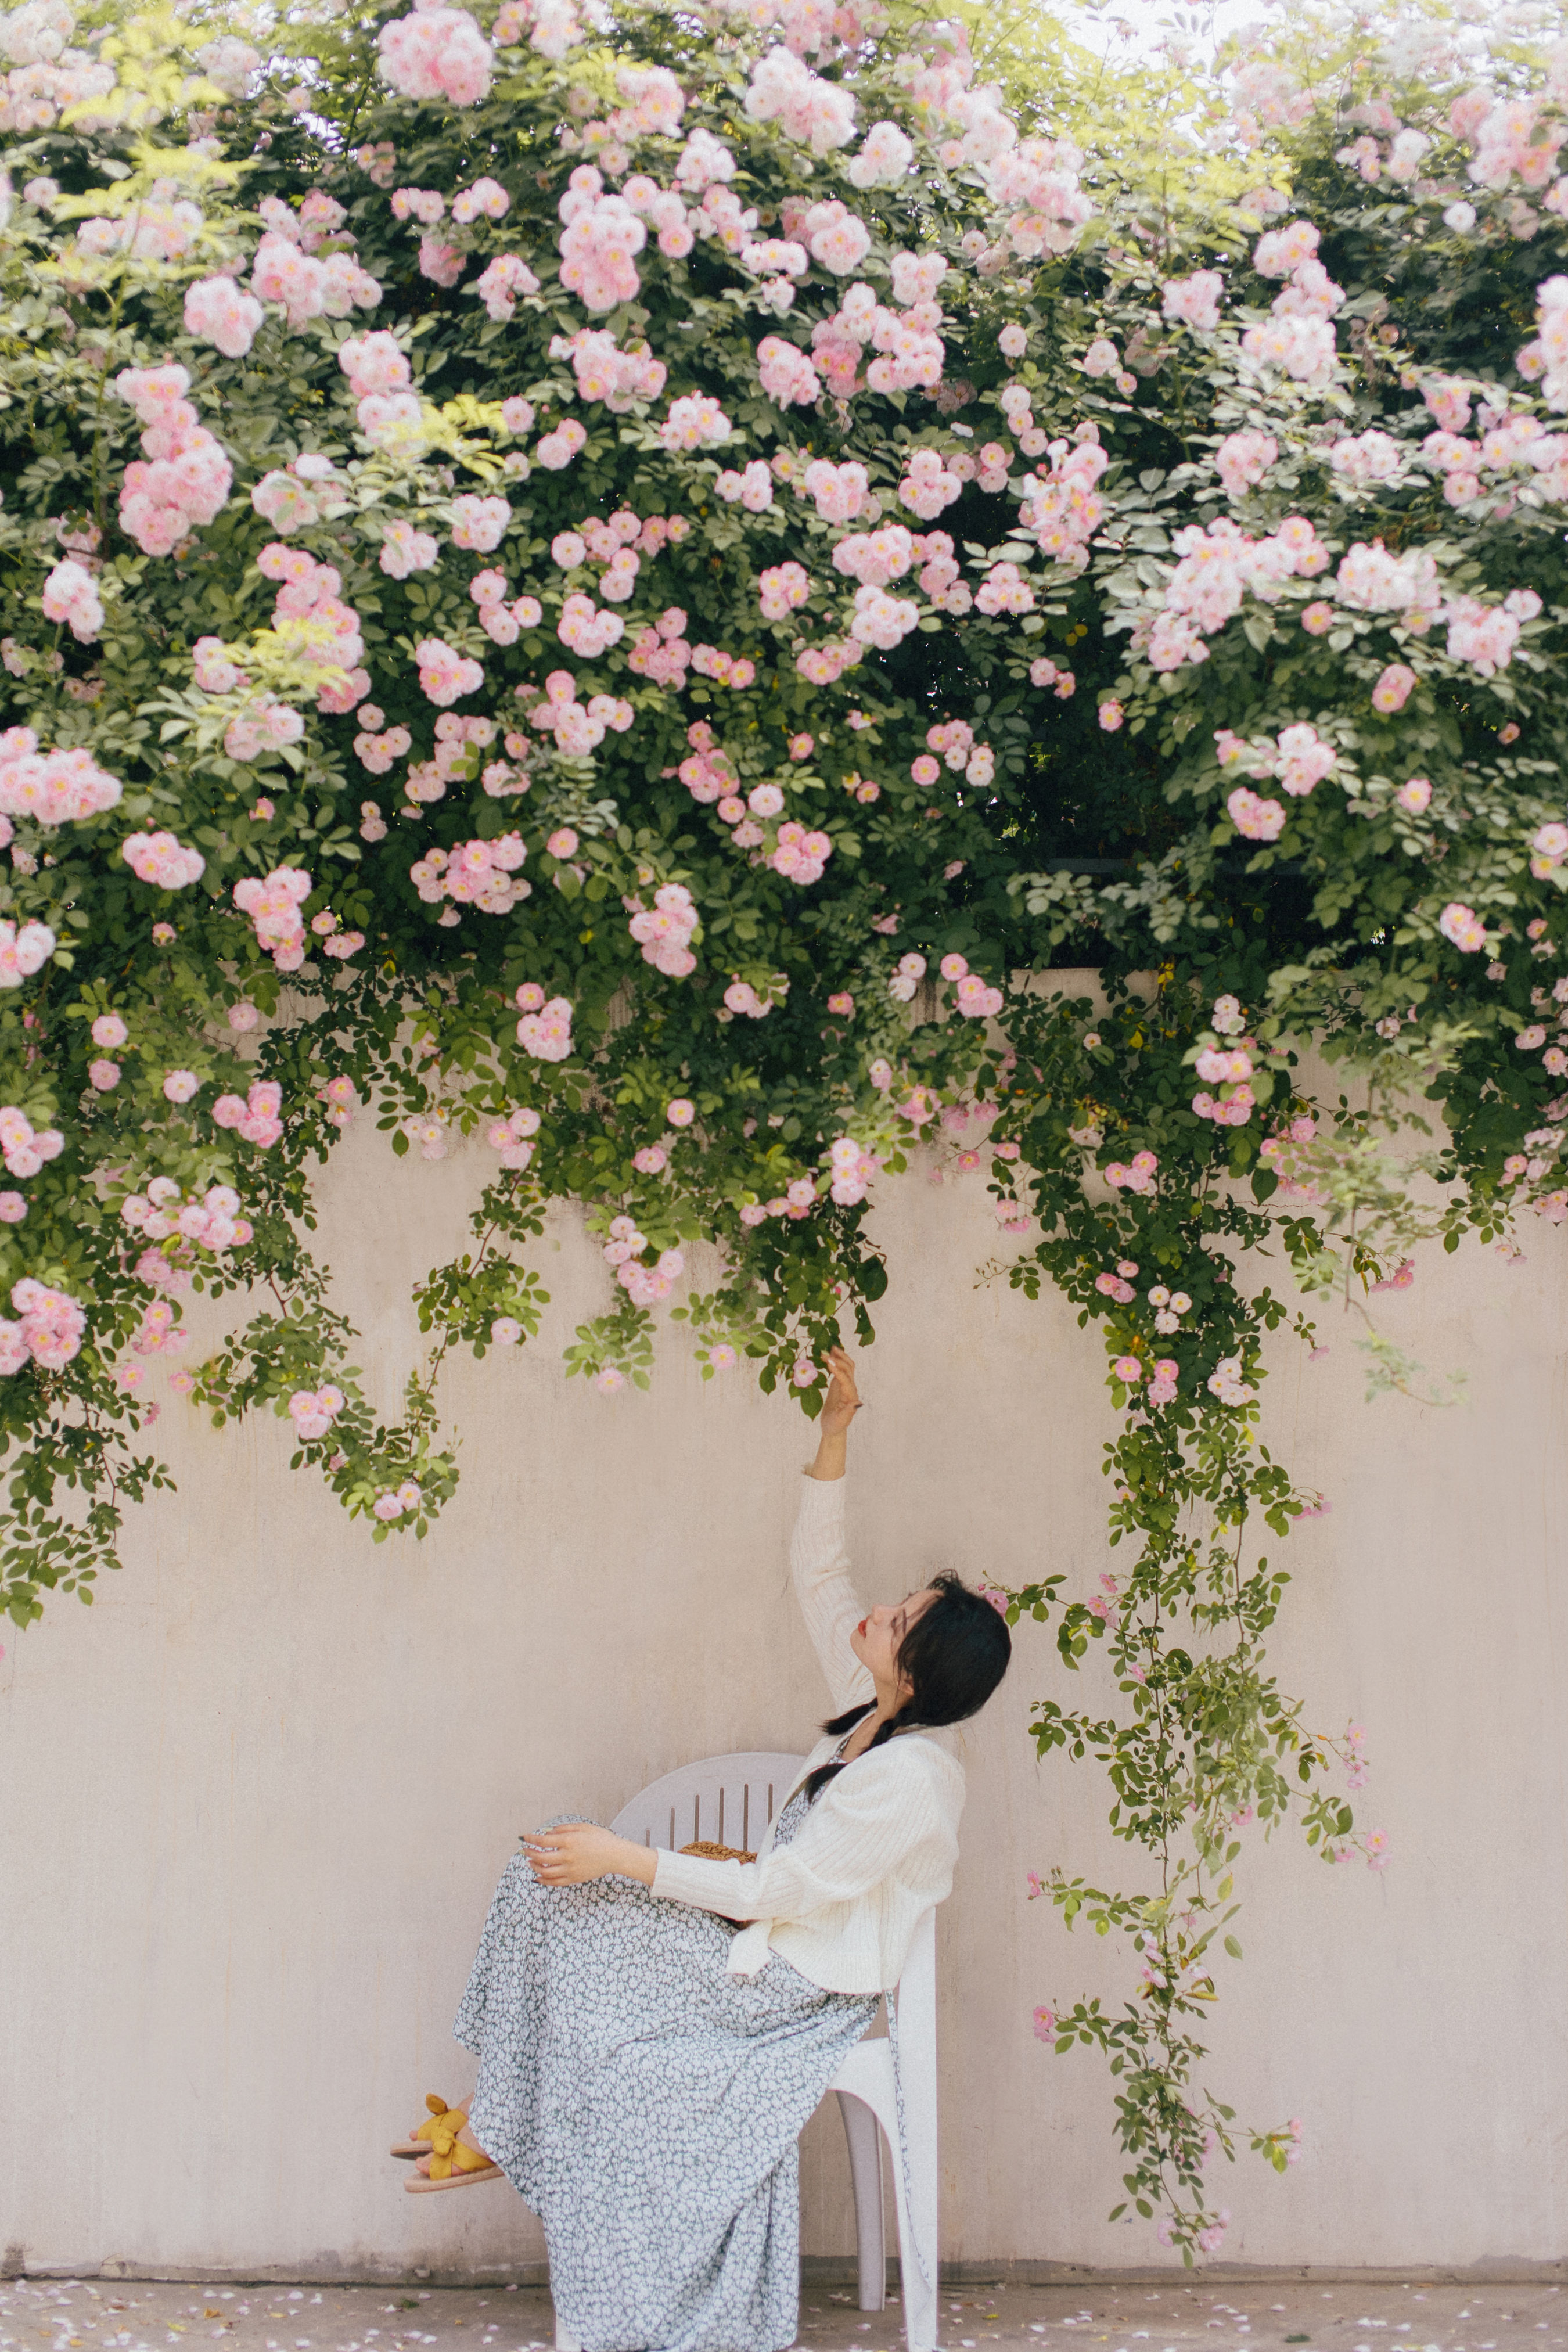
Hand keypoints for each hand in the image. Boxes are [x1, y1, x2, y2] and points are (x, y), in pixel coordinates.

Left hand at [521, 1821, 652, 1886]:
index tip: (523, 1838)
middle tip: (524, 1850)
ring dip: (534, 1867)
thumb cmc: (600, 1838)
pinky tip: (538, 1877)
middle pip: (541, 1857)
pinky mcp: (574, 1879)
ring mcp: (570, 1870)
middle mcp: (567, 1856)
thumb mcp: (582, 1827)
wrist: (615, 1855)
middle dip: (529, 1853)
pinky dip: (543, 1881)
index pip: (543, 1841)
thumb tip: (548, 1833)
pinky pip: (554, 1882)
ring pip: (545, 1872)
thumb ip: (563, 1829)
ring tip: (530, 1862)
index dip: (530, 1839)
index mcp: (569, 1841)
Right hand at [818, 1346, 861, 1437]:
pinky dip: (837, 1360)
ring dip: (840, 1357)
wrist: (833, 1428)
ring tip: (831, 1347)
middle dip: (838, 1360)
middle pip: (848, 1369)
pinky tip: (829, 1355)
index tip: (828, 1362)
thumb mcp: (840, 1421)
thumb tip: (858, 1402)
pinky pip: (841, 1369)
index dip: (838, 1370)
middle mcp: (850, 1388)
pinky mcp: (840, 1384)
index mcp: (850, 1396)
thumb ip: (849, 1412)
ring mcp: (846, 1385)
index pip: (846, 1379)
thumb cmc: (834, 1426)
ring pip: (847, 1367)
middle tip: (824, 1354)